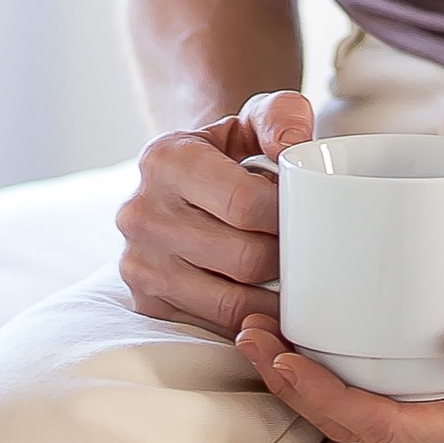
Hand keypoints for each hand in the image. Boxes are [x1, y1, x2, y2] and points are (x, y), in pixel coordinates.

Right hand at [116, 89, 312, 334]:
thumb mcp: (252, 119)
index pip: (244, 203)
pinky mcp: (146, 303)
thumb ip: (281, 115)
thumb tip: (295, 144)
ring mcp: (138, 263)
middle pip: (243, 258)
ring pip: (231, 303)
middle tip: (305, 250)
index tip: (305, 214)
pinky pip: (214, 327)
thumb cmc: (227, 153)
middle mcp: (141, 213)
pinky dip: (250, 321)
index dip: (287, 215)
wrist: (179, 184)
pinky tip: (266, 301)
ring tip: (290, 276)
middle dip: (285, 257)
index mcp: (165, 159)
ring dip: (273, 297)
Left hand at [234, 242, 443, 442]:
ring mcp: (439, 410)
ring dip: (300, 377)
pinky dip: (327, 362)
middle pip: (353, 424)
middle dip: (294, 387)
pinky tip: (301, 325)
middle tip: (249, 332)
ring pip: (353, 409)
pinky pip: (368, 386)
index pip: (381, 426)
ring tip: (257, 329)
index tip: (281, 357)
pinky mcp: (431, 383)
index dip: (323, 398)